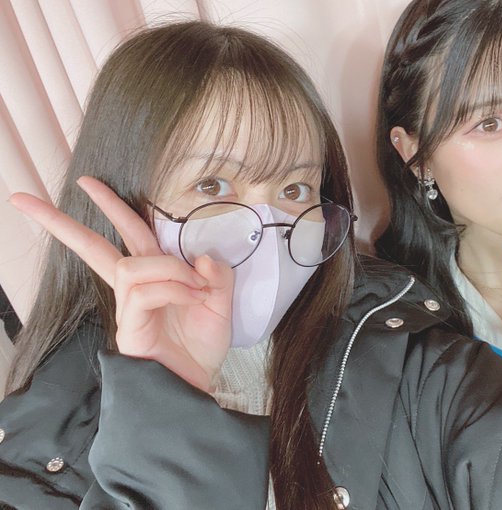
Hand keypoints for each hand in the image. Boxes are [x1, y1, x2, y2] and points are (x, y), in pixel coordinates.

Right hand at [10, 177, 232, 391]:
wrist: (198, 385)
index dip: (111, 207)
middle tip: (69, 184)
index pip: (130, 233)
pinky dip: (173, 288)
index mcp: (156, 276)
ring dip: (169, 269)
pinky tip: (192, 297)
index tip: (86, 181)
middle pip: (98, 247)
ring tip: (196, 286)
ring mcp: (128, 309)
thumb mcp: (222, 305)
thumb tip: (203, 255)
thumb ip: (219, 278)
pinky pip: (143, 294)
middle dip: (72, 220)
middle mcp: (136, 288)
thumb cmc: (202, 347)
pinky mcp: (128, 328)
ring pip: (132, 266)